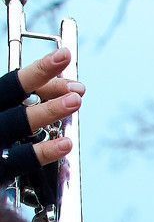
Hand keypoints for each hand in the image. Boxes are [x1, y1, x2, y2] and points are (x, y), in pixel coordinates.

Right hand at [0, 48, 83, 199]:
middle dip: (41, 75)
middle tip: (71, 69)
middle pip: (8, 90)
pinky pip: (19, 161)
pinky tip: (66, 144)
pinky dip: (42, 152)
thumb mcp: (10, 122)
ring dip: (47, 110)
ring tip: (77, 101)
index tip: (67, 60)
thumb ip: (33, 106)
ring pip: (17, 123)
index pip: (13, 83)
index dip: (41, 73)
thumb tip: (76, 92)